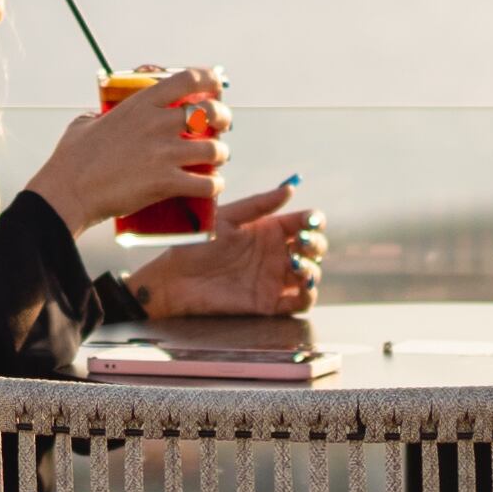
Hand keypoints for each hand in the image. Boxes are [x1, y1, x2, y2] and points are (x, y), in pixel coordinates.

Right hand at [29, 64, 225, 231]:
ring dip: (221, 155)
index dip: (209, 79)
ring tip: (217, 160)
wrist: (67, 192)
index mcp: (141, 104)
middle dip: (223, 119)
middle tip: (221, 127)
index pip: (188, 79)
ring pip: (215, 149)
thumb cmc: (71, 160)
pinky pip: (207, 183)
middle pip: (210, 113)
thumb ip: (100, 116)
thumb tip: (101, 118)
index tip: (215, 85)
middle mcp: (158, 123)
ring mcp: (164, 153)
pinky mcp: (166, 182)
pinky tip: (212, 186)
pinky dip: (214, 186)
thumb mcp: (85, 123)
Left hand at [130, 177, 326, 315]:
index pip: (304, 223)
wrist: (176, 279)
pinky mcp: (269, 303)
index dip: (314, 220)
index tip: (311, 220)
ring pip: (310, 274)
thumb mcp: (227, 218)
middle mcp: (277, 254)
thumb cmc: (197, 245)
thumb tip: (290, 188)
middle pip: (313, 247)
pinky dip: (308, 295)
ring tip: (297, 265)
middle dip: (316, 244)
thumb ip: (258, 205)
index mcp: (269, 230)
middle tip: (303, 243)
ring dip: (312, 269)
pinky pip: (300, 302)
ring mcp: (275, 279)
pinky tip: (303, 286)